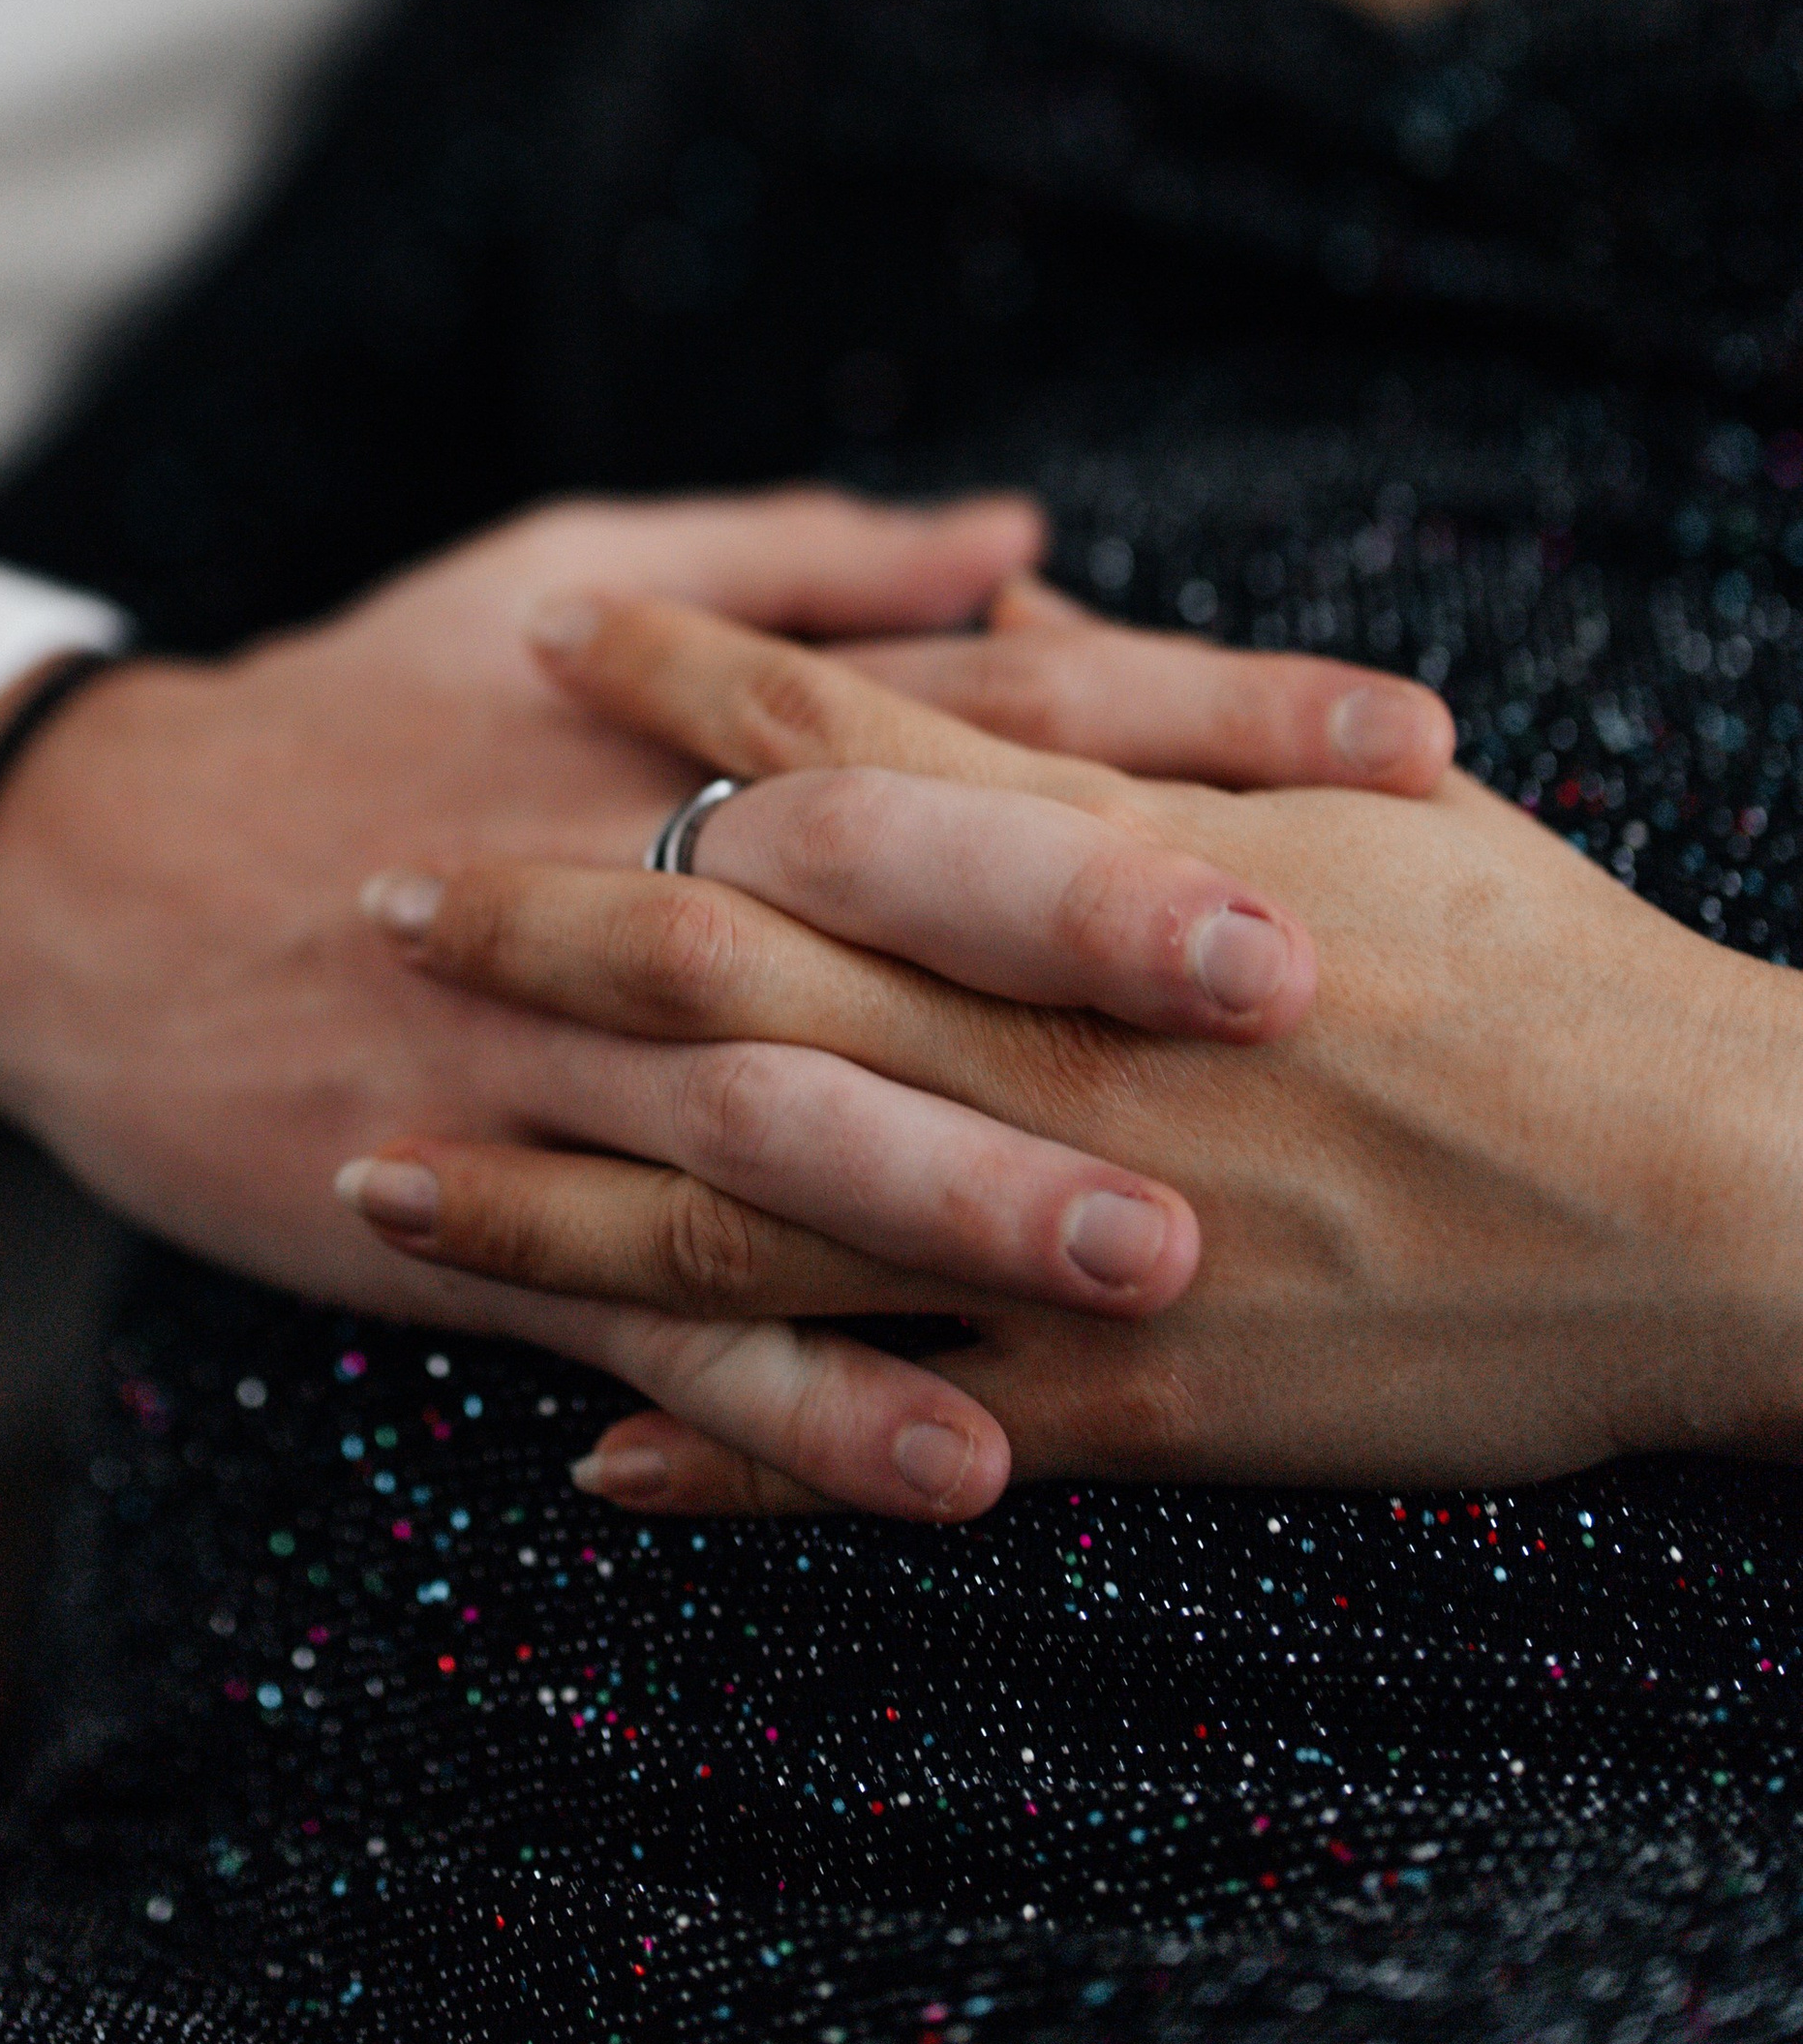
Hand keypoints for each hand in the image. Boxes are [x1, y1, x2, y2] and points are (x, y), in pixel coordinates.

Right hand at [0, 495, 1437, 1517]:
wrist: (84, 872)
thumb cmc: (362, 702)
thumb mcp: (559, 571)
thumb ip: (803, 563)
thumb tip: (1031, 535)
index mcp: (685, 721)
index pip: (977, 695)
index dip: (1190, 710)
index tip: (1396, 739)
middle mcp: (631, 875)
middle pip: (873, 893)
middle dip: (1079, 931)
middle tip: (1289, 982)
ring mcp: (545, 1061)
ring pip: (769, 1129)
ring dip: (958, 1195)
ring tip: (1153, 1258)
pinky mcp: (464, 1212)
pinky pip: (649, 1323)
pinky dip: (799, 1405)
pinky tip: (960, 1467)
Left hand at [353, 594, 1802, 1513]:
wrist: (1717, 1199)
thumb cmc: (1552, 970)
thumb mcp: (1365, 795)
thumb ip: (1150, 702)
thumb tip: (994, 591)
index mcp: (1115, 870)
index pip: (848, 744)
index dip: (680, 681)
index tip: (535, 627)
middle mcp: (1052, 1039)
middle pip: (736, 960)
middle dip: (540, 922)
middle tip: (374, 889)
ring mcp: (1072, 1227)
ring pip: (749, 1212)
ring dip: (551, 1197)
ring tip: (383, 1174)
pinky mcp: (1123, 1399)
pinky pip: (881, 1432)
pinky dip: (726, 1444)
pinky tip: (584, 1452)